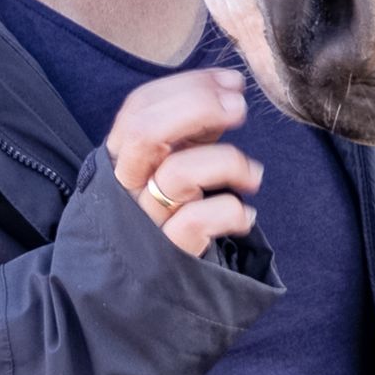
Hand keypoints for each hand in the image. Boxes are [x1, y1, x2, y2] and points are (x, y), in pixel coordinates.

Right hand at [107, 67, 261, 258]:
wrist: (134, 291)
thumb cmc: (160, 216)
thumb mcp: (166, 166)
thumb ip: (189, 131)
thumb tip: (228, 92)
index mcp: (121, 158)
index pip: (140, 107)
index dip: (188, 86)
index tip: (231, 83)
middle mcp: (126, 186)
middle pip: (147, 132)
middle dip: (199, 106)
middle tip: (239, 107)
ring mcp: (144, 220)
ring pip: (178, 174)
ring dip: (228, 163)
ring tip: (254, 176)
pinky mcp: (168, 253)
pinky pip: (199, 220)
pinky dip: (231, 212)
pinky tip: (246, 216)